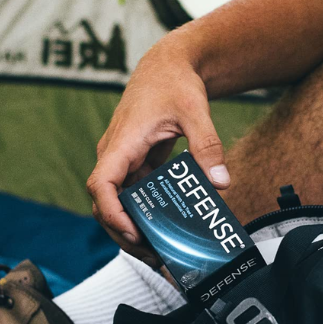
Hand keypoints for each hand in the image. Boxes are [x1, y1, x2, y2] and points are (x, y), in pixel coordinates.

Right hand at [86, 40, 228, 259]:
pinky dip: (149, 215)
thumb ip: (207, 146)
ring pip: (120, 205)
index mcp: (121, 143)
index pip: (102, 185)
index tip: (133, 233)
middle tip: (156, 257)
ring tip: (163, 253)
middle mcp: (116, 156)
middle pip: (107, 205)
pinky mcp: (136, 164)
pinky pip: (136, 196)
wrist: (168, 66)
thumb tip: (220, 183)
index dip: (112, 213)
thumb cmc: (174, 83)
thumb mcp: (195, 112)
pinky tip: (170, 230)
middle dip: (125, 235)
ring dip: (136, 230)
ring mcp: (124, 162)